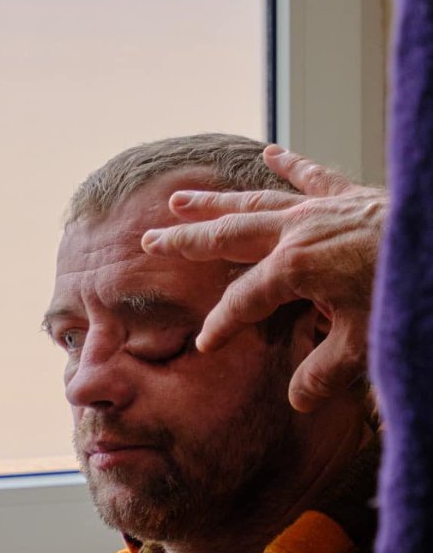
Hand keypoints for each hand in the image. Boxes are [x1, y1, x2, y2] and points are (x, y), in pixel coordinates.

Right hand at [141, 145, 386, 411]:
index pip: (242, 302)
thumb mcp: (362, 346)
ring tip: (180, 198)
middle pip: (229, 237)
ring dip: (215, 202)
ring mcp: (321, 209)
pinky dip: (290, 165)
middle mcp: (298, 232)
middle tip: (150, 241)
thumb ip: (324, 373)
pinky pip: (311, 177)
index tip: (206, 345)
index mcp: (293, 268)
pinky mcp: (349, 197)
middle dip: (187, 242)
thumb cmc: (401, 296)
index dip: (221, 326)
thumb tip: (297, 400)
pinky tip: (269, 152)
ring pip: (255, 203)